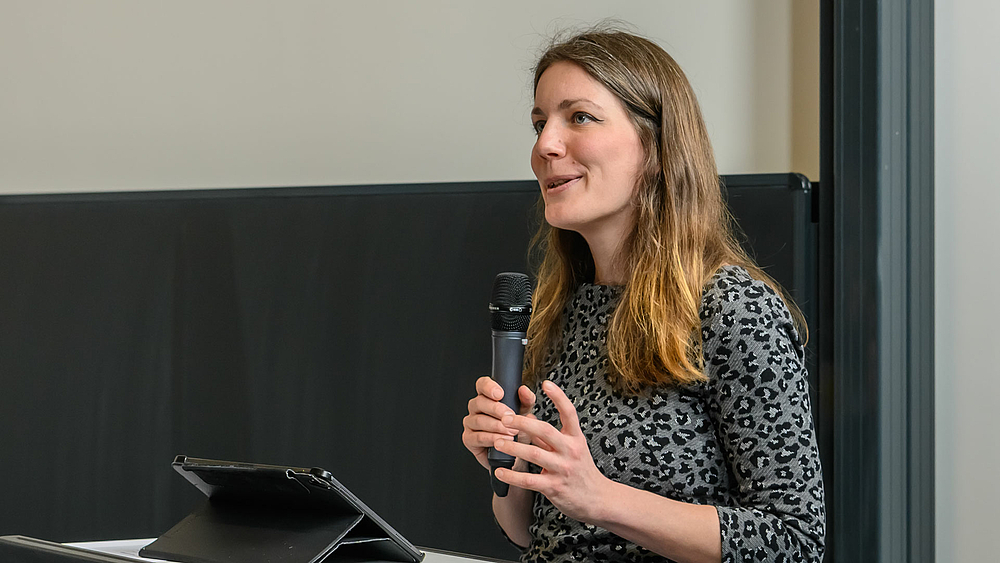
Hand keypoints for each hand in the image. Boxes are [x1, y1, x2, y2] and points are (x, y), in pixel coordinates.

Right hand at [462, 376, 536, 470]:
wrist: (514, 452)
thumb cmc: (516, 428)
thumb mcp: (524, 412)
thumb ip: (526, 400)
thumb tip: (524, 390)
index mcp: (487, 397)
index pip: (482, 384)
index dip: (488, 387)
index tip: (500, 394)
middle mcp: (476, 408)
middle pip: (479, 402)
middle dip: (496, 409)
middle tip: (510, 416)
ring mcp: (470, 423)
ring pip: (478, 420)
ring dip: (496, 426)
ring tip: (511, 432)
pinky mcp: (469, 439)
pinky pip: (477, 437)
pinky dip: (491, 439)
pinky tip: (501, 440)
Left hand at [492, 380, 612, 523]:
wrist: (597, 499)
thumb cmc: (582, 470)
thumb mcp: (572, 448)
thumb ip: (550, 436)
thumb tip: (529, 417)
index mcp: (575, 438)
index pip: (569, 413)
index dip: (558, 397)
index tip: (546, 383)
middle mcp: (570, 451)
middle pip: (545, 430)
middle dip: (522, 422)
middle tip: (504, 417)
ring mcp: (562, 469)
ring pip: (534, 454)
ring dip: (512, 446)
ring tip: (496, 441)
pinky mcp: (554, 487)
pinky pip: (529, 480)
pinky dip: (512, 475)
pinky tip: (499, 471)